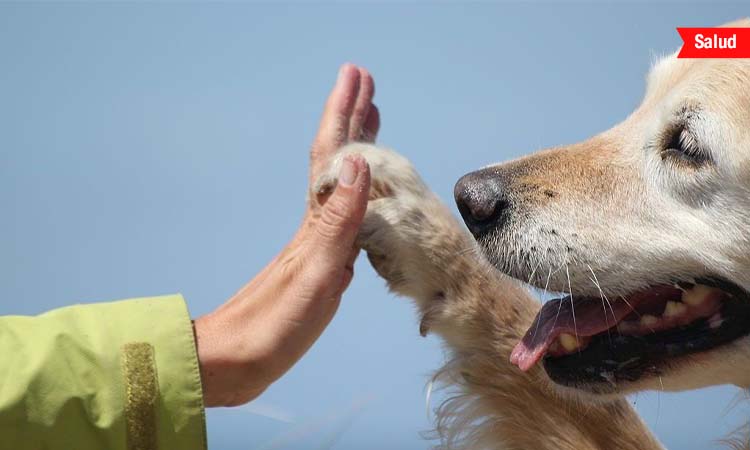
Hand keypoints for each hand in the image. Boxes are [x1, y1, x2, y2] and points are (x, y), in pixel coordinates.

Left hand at [194, 64, 378, 406]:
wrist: (235, 363)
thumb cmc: (273, 326)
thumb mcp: (315, 273)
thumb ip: (339, 221)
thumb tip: (360, 162)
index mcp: (316, 223)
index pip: (334, 155)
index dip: (345, 114)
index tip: (357, 77)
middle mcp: (316, 225)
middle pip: (336, 160)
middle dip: (351, 119)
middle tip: (365, 85)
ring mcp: (315, 243)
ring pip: (341, 183)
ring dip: (356, 150)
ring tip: (369, 124)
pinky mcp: (318, 264)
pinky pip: (345, 213)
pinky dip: (358, 192)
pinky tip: (362, 196)